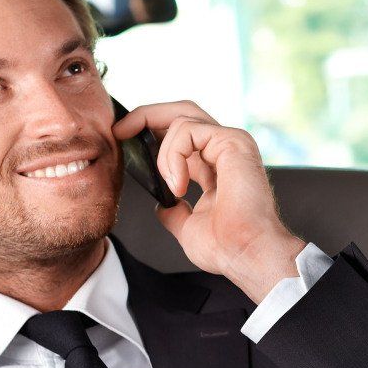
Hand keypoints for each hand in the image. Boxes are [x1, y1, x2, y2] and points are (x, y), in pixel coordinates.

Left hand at [112, 101, 305, 301]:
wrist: (247, 255)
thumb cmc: (227, 247)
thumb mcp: (187, 227)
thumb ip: (174, 211)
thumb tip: (162, 205)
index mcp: (215, 167)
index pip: (181, 135)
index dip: (151, 131)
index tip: (123, 138)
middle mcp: (225, 150)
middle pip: (181, 112)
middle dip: (146, 115)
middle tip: (121, 130)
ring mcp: (230, 143)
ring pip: (181, 117)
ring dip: (163, 151)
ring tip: (170, 186)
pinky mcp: (233, 142)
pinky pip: (188, 130)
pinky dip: (174, 154)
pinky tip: (179, 183)